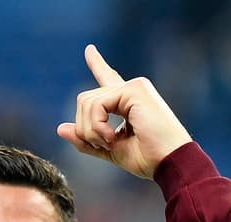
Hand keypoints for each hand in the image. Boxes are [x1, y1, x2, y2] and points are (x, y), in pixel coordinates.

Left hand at [56, 44, 191, 179]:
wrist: (170, 162)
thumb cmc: (148, 158)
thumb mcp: (109, 150)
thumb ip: (86, 139)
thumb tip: (60, 128)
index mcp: (128, 101)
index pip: (108, 78)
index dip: (97, 64)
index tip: (89, 49)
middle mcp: (130, 89)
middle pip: (84, 100)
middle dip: (84, 128)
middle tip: (103, 145)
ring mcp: (133, 86)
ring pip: (87, 102)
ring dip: (90, 130)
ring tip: (109, 143)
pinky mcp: (133, 90)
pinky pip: (96, 105)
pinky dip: (97, 126)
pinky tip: (112, 138)